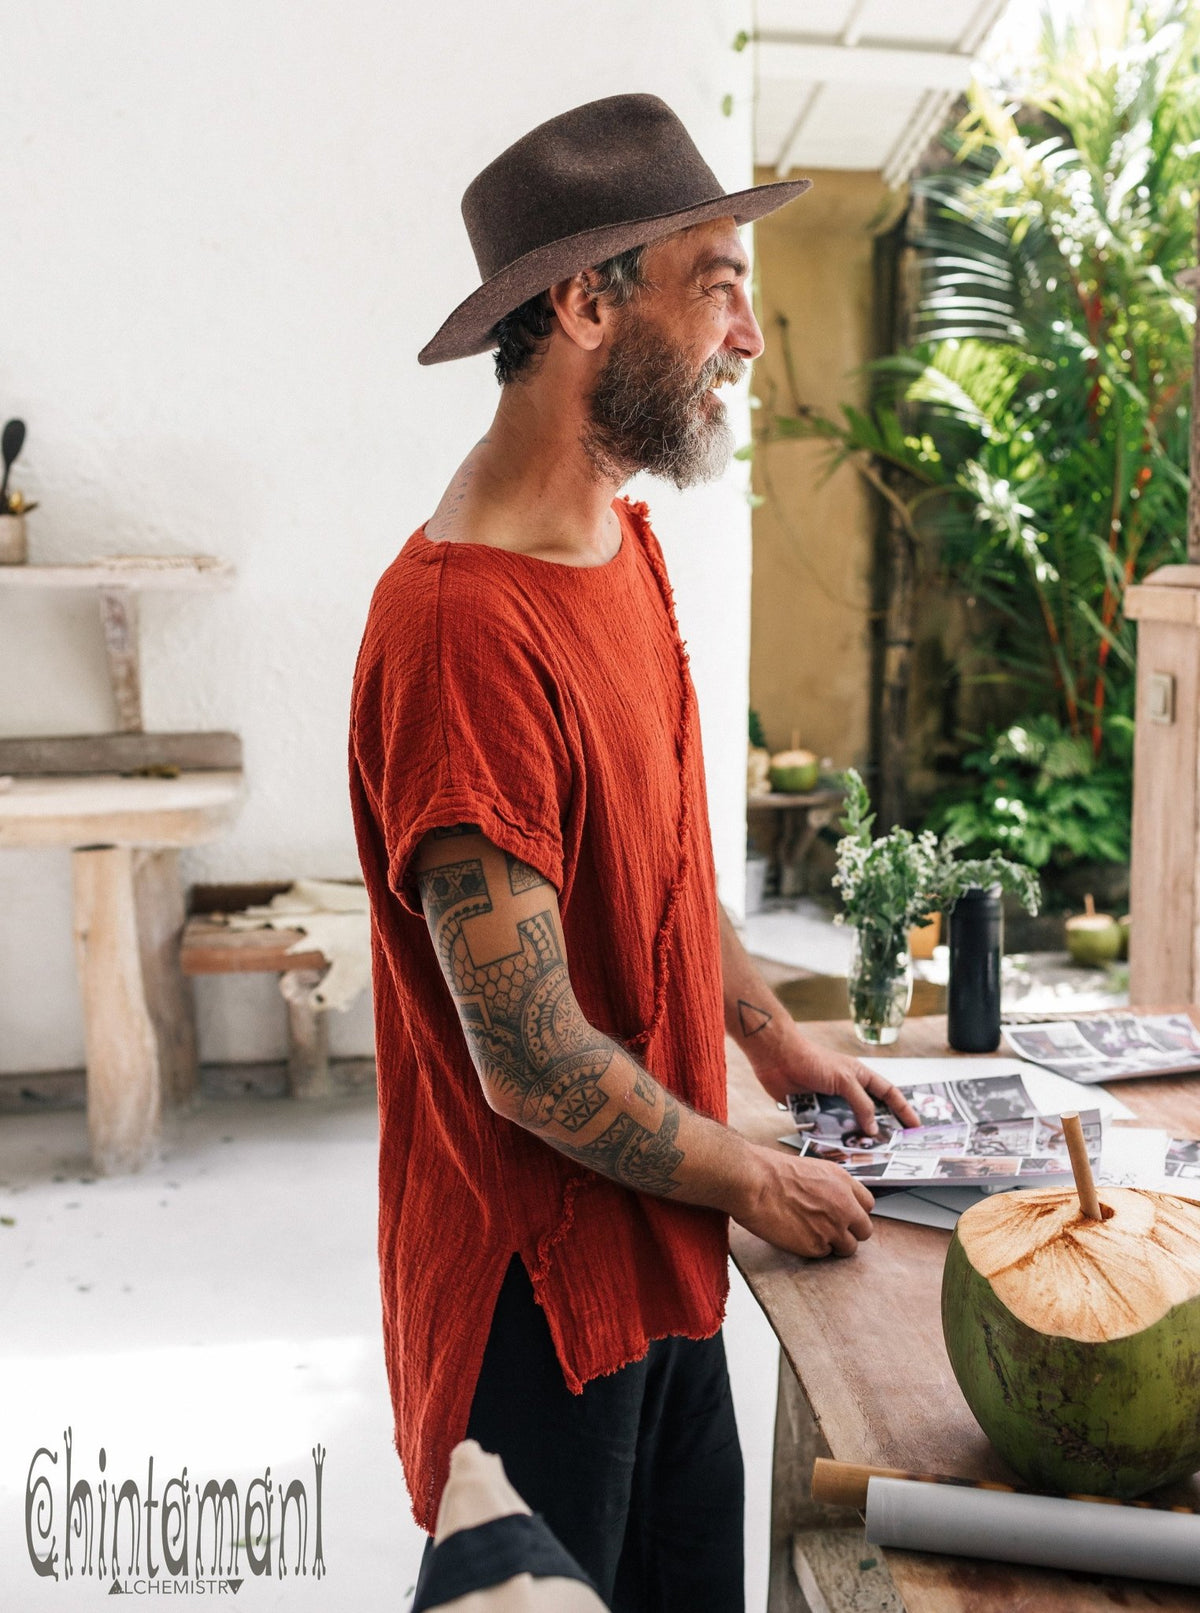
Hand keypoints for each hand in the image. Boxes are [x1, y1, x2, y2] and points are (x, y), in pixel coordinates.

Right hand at [733, 1144, 874, 1258]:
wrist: (754, 1183)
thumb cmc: (771, 1171)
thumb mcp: (811, 1169)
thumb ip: (829, 1187)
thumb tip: (832, 1200)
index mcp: (842, 1181)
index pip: (867, 1204)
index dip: (854, 1212)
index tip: (844, 1215)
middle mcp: (844, 1205)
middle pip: (865, 1229)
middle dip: (850, 1232)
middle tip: (831, 1230)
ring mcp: (833, 1227)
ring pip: (849, 1247)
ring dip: (834, 1244)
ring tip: (812, 1235)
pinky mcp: (817, 1246)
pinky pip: (824, 1254)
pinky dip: (813, 1249)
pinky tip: (797, 1236)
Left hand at [755, 1025, 919, 1136]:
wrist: (777, 1058)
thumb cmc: (812, 1060)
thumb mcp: (844, 1080)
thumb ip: (861, 1104)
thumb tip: (873, 1127)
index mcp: (861, 1077)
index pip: (889, 1094)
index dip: (903, 1110)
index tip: (915, 1126)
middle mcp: (848, 1090)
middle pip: (869, 1113)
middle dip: (880, 1130)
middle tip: (892, 1148)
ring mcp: (831, 1102)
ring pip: (848, 1125)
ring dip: (853, 1138)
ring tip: (864, 1156)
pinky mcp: (813, 1112)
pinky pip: (826, 1130)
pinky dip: (830, 1140)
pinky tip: (836, 1152)